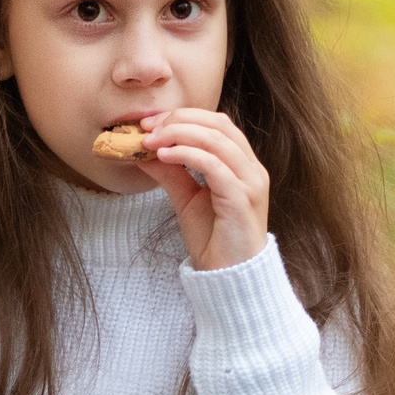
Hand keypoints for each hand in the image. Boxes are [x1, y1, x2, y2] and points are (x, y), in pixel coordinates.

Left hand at [136, 107, 269, 271]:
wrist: (228, 277)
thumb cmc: (213, 240)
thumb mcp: (186, 199)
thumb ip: (170, 173)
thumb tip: (143, 151)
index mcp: (243, 165)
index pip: (218, 124)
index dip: (184, 116)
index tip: (151, 123)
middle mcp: (252, 169)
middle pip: (218, 124)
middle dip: (180, 120)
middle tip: (148, 128)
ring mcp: (250, 183)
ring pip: (216, 140)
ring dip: (179, 134)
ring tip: (150, 141)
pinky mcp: (242, 199)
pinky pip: (214, 165)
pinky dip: (186, 155)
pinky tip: (164, 156)